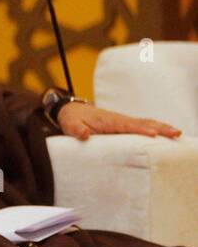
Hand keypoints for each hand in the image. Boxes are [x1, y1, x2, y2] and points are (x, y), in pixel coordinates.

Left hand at [57, 102, 181, 140]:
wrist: (72, 110)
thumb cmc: (72, 119)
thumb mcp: (70, 125)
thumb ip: (77, 130)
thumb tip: (84, 135)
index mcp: (108, 121)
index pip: (127, 125)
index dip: (139, 129)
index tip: (152, 134)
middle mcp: (119, 119)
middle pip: (142, 122)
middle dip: (159, 127)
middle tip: (175, 133)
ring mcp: (123, 121)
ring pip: (145, 123)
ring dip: (161, 127)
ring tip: (177, 134)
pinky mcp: (124, 125)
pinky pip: (142, 125)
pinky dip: (155, 128)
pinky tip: (166, 134)